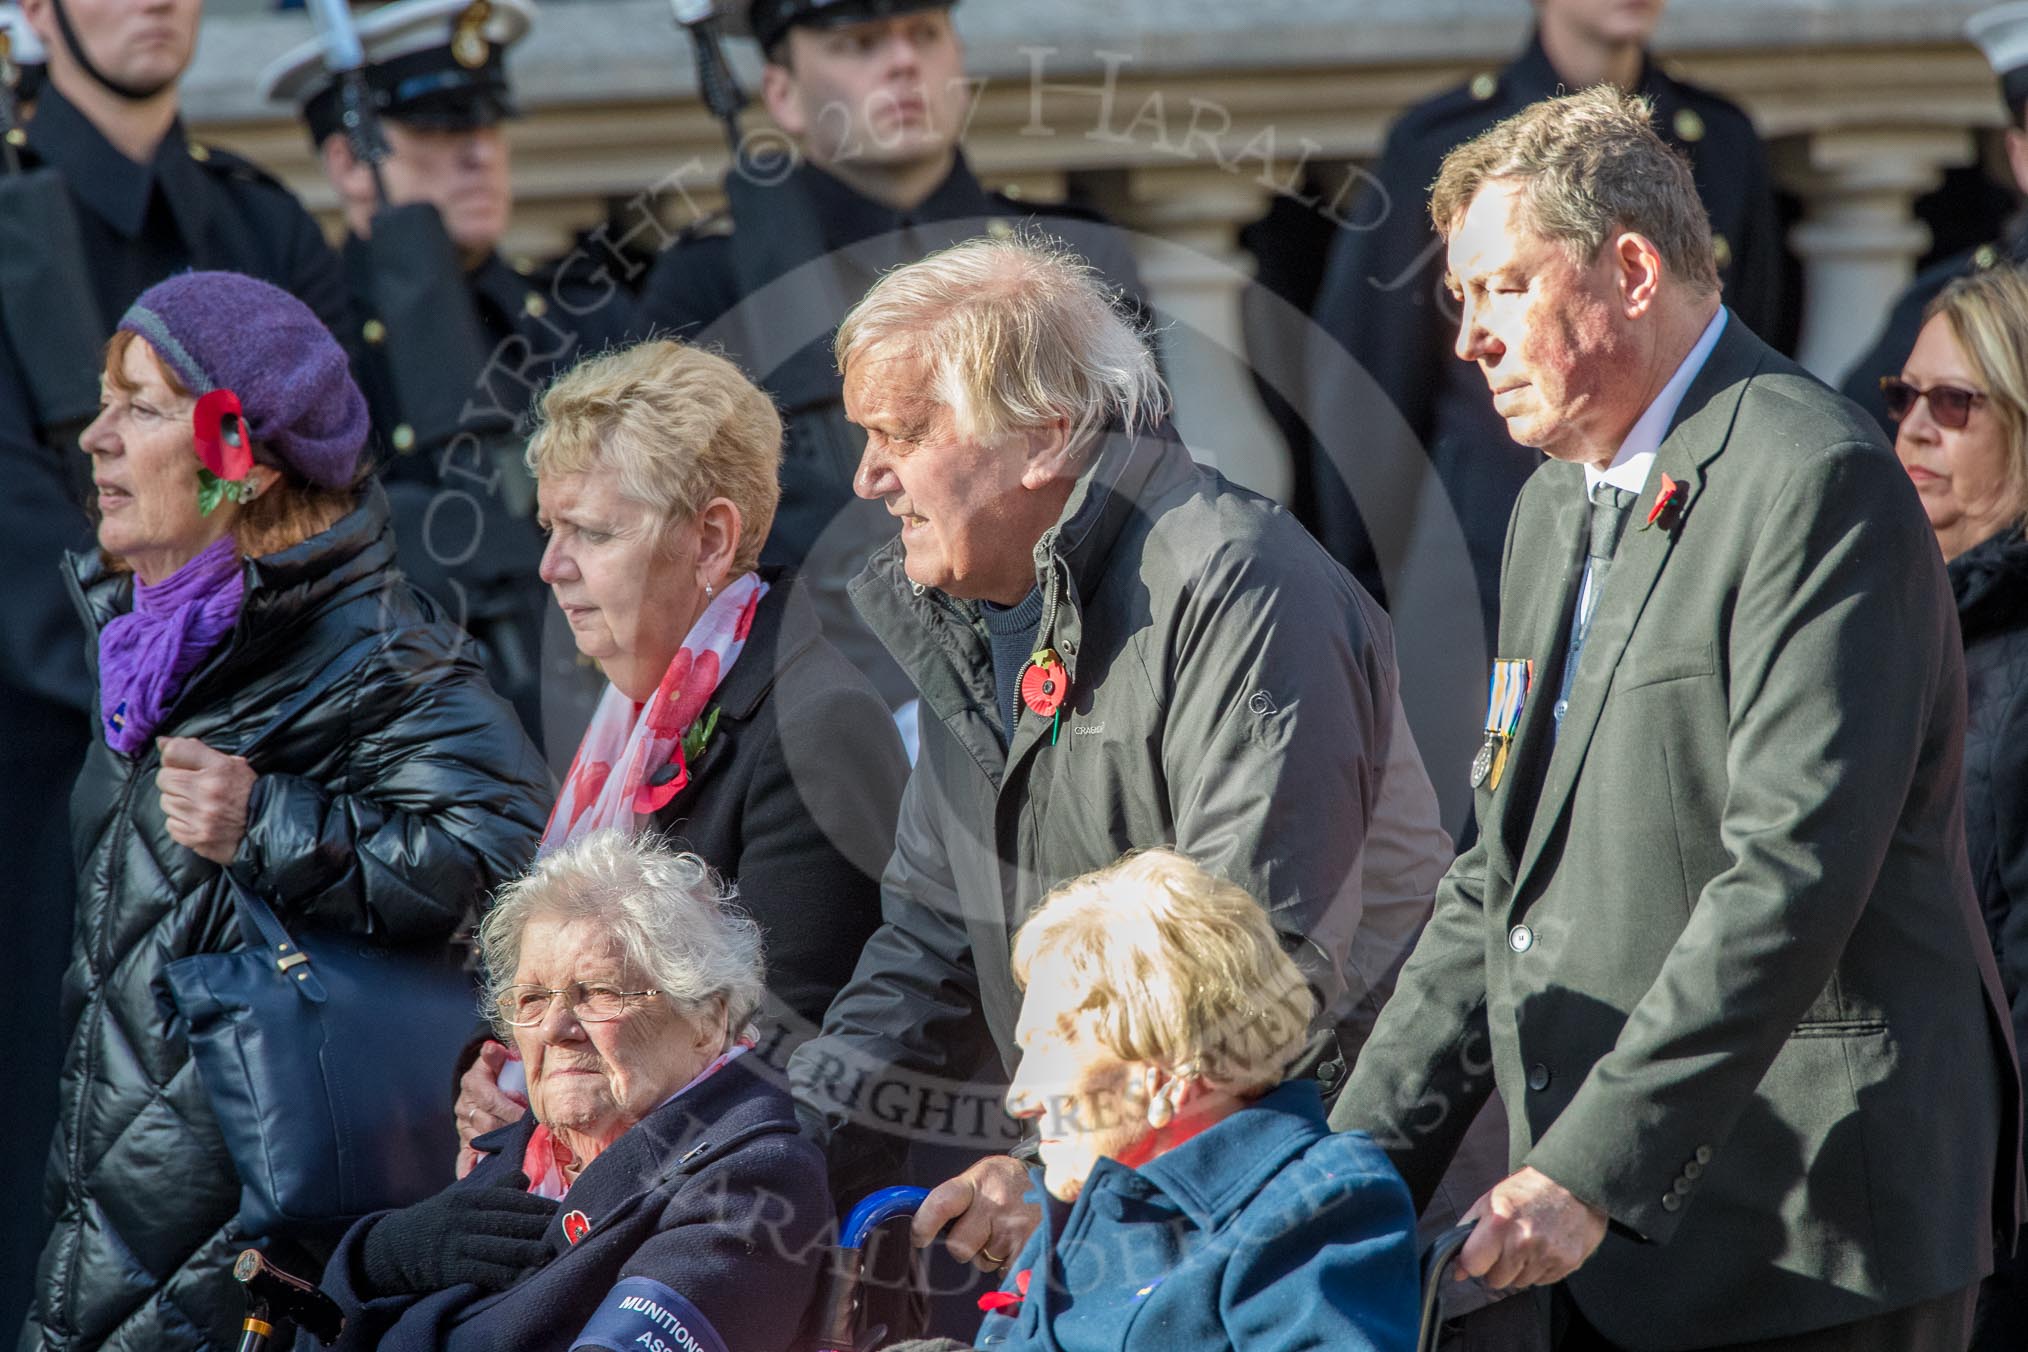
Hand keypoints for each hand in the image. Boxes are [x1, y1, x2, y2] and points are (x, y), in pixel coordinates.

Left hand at [156, 737, 254, 864]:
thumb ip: (194, 750)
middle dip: (174, 782)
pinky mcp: (196, 837)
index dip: (172, 758)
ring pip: (166, 803)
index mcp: (220, 769)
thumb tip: (161, 741)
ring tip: (199, 805)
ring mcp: (201, 817)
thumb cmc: (246, 792)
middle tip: (192, 787)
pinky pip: (171, 825)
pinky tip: (198, 820)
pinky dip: (181, 823)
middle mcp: (208, 791)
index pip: (175, 752)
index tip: (179, 764)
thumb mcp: (230, 763)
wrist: (267, 826)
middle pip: (164, 779)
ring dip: (178, 803)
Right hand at [360, 1170, 555, 1295]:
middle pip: (508, 1222)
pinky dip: (504, 1276)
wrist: (394, 1248)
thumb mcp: (461, 1199)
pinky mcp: (450, 1269)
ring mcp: (456, 1245)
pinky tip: (521, 1277)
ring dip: (526, 1252)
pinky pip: (483, 1272)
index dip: (537, 1205)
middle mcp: (464, 1219)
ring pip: (498, 1247)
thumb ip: (494, 1190)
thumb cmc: (437, 1221)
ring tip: (548, 1254)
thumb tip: (525, 1178)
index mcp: (469, 1198)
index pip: (510, 1199)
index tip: (561, 1210)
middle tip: (564, 1231)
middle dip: (537, 1227)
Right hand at [455, 1041, 528, 1178]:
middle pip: (487, 1123)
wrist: (485, 1085)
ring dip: (499, 1146)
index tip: (527, 1114)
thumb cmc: (500, 1071)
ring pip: (480, 1140)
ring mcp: (463, 1126)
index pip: (491, 1100)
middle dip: (509, 1128)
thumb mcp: (499, 1060)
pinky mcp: (464, 1142)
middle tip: (530, 1133)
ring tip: (520, 1149)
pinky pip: (464, 1158)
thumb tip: (491, 1048)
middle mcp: (464, 1106)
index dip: (510, 1108)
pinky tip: (476, 1177)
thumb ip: (496, 1056)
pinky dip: (469, 1168)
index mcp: (473, 1084)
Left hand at [910, 1155, 1036, 1271]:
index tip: (919, 1237)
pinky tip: (1019, 1242)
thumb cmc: (1010, 1181)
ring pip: (984, 1262)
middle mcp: (996, 1204)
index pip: (940, 1204)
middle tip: (982, 1229)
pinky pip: (1005, 1272)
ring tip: (1008, 1230)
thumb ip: (956, 1198)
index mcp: (978, 1181)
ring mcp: (1015, 1228)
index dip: (924, 1225)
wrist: (1059, 1179)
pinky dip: (1009, 1264)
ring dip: (992, 1253)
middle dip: (966, 1245)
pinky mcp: (1032, 1248)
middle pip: (959, 1247)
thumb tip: (922, 1227)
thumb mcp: (982, 1176)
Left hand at [1456, 1166, 1607, 1291]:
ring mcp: (1546, 1254)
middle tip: (1508, 1245)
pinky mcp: (1567, 1263)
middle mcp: (1523, 1241)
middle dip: (1497, 1267)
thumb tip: (1458, 1269)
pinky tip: (1544, 1246)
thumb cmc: (1530, 1189)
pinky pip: (1542, 1282)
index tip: (1479, 1255)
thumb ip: (1468, 1232)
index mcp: (1499, 1222)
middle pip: (1496, 1280)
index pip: (1473, 1265)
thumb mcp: (1490, 1199)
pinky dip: (1540, 1269)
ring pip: (1519, 1283)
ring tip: (1529, 1242)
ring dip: (1520, 1268)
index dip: (1473, 1262)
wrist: (1574, 1184)